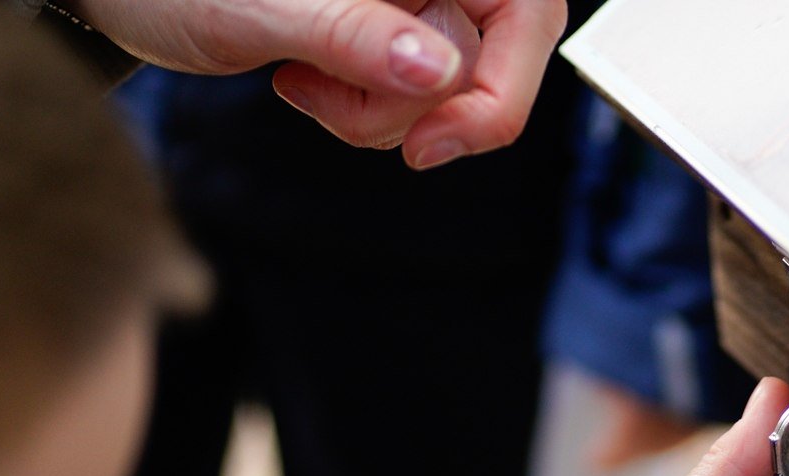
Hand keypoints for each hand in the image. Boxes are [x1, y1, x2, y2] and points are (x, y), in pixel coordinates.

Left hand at [73, 0, 562, 160]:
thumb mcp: (261, 8)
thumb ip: (355, 33)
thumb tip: (439, 71)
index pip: (527, 14)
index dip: (499, 92)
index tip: (431, 148)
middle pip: (481, 65)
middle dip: (407, 107)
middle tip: (315, 93)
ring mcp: (411, 2)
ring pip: (445, 93)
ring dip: (375, 114)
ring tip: (300, 81)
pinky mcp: (388, 36)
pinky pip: (411, 99)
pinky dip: (363, 112)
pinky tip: (305, 81)